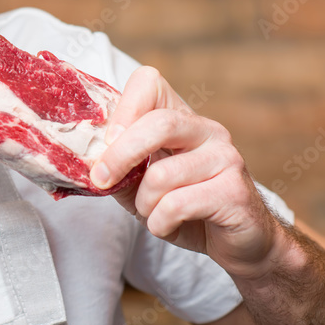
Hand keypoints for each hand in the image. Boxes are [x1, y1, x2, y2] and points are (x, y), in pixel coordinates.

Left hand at [90, 66, 280, 279]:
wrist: (238, 243)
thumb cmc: (184, 208)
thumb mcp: (141, 185)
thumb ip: (118, 167)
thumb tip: (85, 159)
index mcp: (181, 118)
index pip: (150, 82)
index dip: (123, 107)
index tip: (106, 140)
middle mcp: (207, 130)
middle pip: (158, 124)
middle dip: (120, 155)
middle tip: (101, 179)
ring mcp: (226, 158)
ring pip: (163, 174)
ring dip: (144, 202)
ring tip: (150, 212)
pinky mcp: (235, 192)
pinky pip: (178, 204)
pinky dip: (159, 222)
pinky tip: (166, 225)